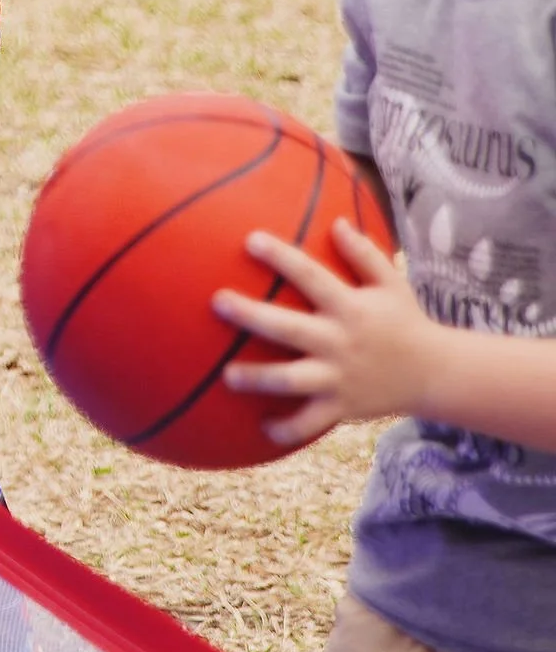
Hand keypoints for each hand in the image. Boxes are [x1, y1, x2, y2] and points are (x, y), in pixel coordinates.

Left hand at [216, 218, 431, 447]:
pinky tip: (262, 428)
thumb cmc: (405, 320)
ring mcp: (340, 377)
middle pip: (289, 329)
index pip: (311, 276)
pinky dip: (288, 429)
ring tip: (227, 375)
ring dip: (258, 379)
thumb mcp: (392, 283)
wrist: (434, 374)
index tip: (250, 239)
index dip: (281, 257)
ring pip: (292, 381)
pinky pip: (311, 422)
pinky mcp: (342, 407)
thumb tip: (336, 222)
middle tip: (217, 302)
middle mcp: (340, 342)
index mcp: (350, 307)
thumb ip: (364, 253)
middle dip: (251, 316)